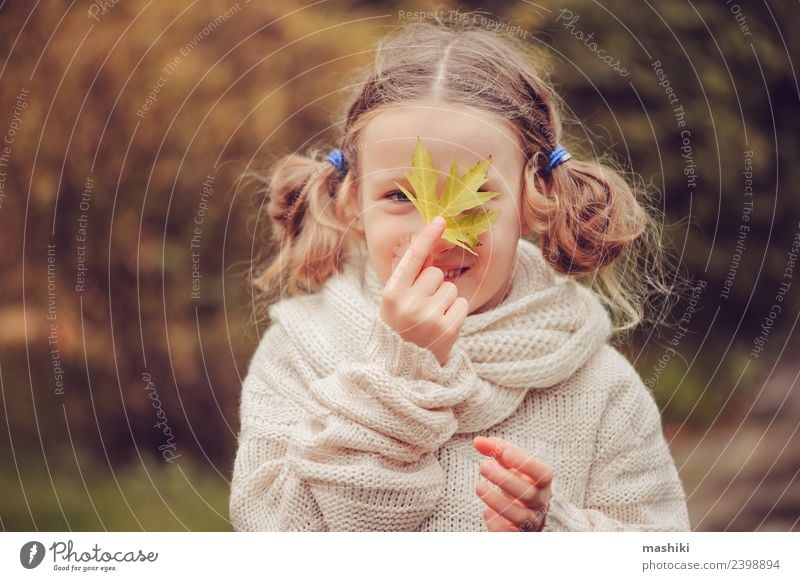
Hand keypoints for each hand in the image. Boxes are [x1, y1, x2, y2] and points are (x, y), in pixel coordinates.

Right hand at [380, 216, 468, 365]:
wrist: (404, 368)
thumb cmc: (400, 327)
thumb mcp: (394, 302)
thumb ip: (409, 277)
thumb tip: (431, 245)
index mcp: (391, 294)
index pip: (412, 258)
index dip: (427, 237)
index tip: (441, 220)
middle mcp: (409, 303)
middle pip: (435, 274)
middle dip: (433, 286)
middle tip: (422, 307)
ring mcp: (429, 316)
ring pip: (450, 288)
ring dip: (444, 301)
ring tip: (430, 319)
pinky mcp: (448, 328)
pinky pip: (460, 304)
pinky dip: (454, 313)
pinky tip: (442, 326)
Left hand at [473, 436, 552, 531]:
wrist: (532, 514)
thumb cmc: (520, 483)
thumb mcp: (512, 466)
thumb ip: (497, 450)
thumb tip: (477, 441)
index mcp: (543, 483)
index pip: (542, 473)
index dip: (526, 464)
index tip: (506, 453)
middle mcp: (540, 503)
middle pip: (527, 493)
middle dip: (504, 480)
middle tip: (482, 466)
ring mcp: (531, 522)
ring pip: (519, 516)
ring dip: (497, 501)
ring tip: (479, 487)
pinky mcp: (519, 536)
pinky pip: (509, 534)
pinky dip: (497, 525)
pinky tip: (487, 513)